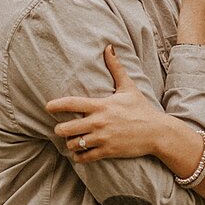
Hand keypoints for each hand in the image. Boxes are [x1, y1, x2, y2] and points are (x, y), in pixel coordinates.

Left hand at [46, 45, 166, 162]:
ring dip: (70, 144)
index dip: (56, 105)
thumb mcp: (128, 87)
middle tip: (62, 129)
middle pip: (66, 129)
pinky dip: (79, 157)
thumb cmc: (141, 109)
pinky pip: (85, 158)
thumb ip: (116, 68)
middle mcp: (99, 122)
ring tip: (73, 141)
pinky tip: (80, 154)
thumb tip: (109, 47)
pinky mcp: (108, 151)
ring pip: (73, 144)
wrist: (157, 132)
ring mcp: (103, 138)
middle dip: (60, 130)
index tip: (48, 107)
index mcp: (101, 105)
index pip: (71, 104)